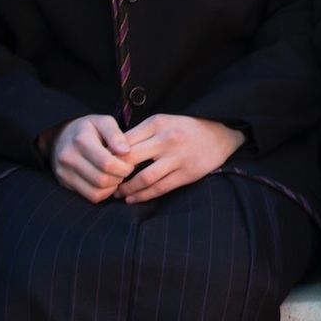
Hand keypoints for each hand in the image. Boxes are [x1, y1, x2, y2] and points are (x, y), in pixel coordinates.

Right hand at [47, 114, 133, 202]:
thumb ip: (116, 135)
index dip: (124, 167)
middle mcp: (69, 158)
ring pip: (95, 192)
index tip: (130, 163)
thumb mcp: (103, 121)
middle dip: (120, 177)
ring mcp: (64, 172)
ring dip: (112, 187)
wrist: (60, 136)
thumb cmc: (88, 128)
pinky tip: (108, 182)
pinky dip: (103, 193)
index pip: (107, 163)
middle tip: (126, 170)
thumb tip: (126, 151)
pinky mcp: (64, 183)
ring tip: (117, 175)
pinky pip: (89, 196)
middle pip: (101, 179)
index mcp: (81, 140)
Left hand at [115, 115, 245, 202]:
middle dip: (113, 175)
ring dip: (125, 189)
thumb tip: (111, 151)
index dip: (107, 156)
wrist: (221, 135)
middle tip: (105, 182)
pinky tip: (132, 199)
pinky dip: (141, 196)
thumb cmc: (186, 129)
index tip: (99, 166)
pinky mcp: (186, 173)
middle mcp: (167, 139)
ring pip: (142, 178)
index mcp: (158, 123)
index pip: (123, 142)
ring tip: (117, 193)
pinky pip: (158, 188)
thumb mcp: (164, 122)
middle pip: (129, 160)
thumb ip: (140, 134)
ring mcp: (178, 157)